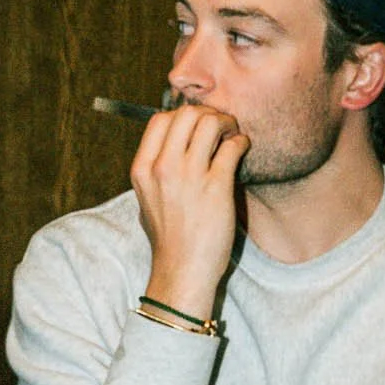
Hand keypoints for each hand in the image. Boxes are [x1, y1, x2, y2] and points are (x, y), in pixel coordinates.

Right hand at [130, 103, 247, 319]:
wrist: (182, 270)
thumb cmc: (168, 238)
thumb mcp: (146, 199)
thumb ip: (155, 170)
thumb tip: (173, 144)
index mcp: (142, 169)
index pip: (160, 120)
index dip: (181, 115)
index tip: (196, 126)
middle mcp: (162, 168)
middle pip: (186, 114)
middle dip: (207, 114)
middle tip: (219, 126)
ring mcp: (189, 177)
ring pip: (210, 123)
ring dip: (226, 123)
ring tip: (231, 135)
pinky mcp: (216, 187)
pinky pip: (232, 146)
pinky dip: (240, 141)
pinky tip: (241, 149)